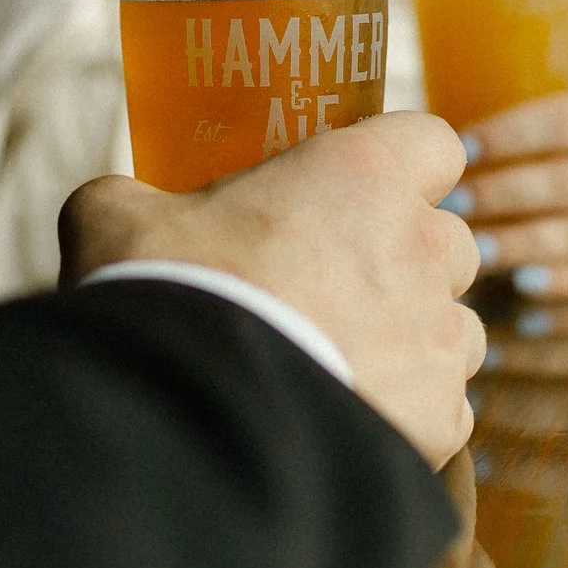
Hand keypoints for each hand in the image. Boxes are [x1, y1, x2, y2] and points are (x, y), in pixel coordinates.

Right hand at [60, 113, 486, 466]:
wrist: (192, 418)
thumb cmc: (166, 294)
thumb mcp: (117, 220)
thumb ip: (131, 198)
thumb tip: (113, 205)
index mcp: (363, 176)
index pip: (433, 144)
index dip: (405, 167)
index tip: (366, 192)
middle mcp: (421, 248)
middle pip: (451, 243)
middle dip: (407, 263)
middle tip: (335, 289)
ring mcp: (437, 338)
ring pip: (454, 331)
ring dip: (414, 342)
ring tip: (343, 367)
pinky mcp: (440, 419)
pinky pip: (445, 410)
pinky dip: (409, 416)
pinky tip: (347, 423)